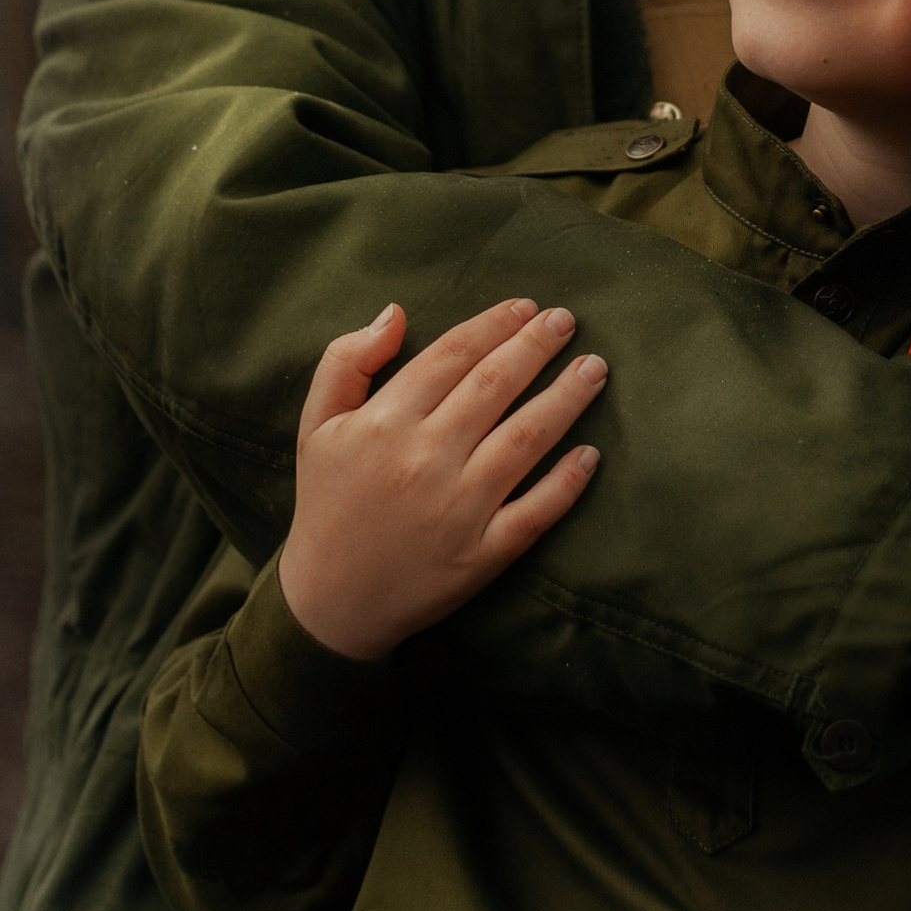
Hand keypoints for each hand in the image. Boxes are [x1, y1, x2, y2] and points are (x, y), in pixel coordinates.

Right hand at [278, 298, 603, 662]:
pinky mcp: (483, 553)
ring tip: (594, 369)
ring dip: (566, 398)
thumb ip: (346, 361)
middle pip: (495, 386)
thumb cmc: (327, 504)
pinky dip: (568, 482)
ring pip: (526, 439)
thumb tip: (395, 313)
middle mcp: (425, 459)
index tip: (526, 307)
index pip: (452, 355)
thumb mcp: (316, 426)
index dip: (494, 325)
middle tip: (568, 320)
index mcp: (385, 422)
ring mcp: (459, 508)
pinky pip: (537, 511)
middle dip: (537, 347)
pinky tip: (591, 453)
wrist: (330, 602)